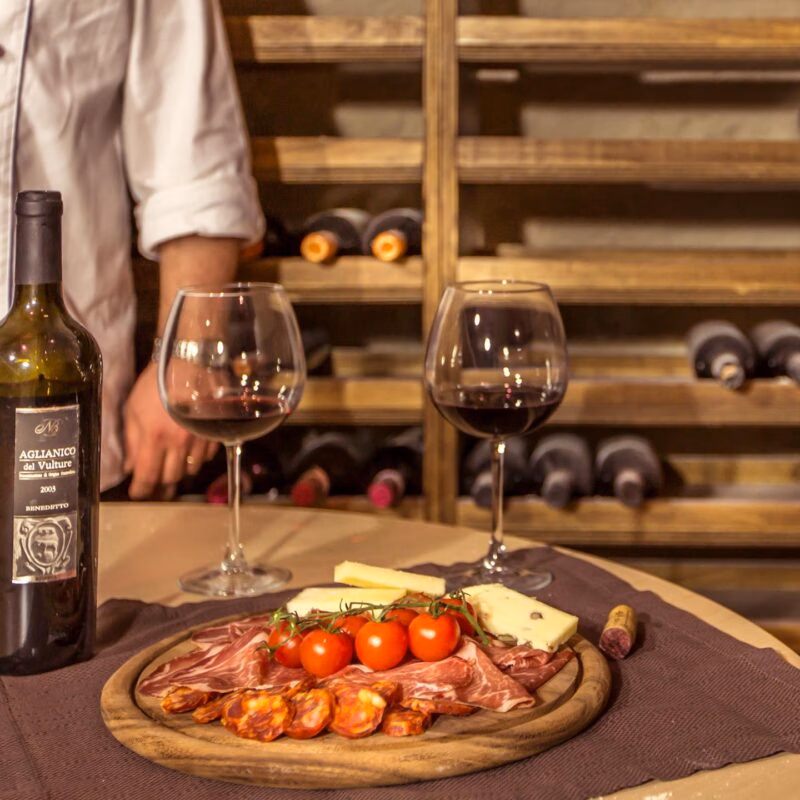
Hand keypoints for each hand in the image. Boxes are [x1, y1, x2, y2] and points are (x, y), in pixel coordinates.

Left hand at [123, 362, 217, 498]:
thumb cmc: (158, 382)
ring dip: (180, 470)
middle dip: (161, 482)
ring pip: (191, 469)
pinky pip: (207, 456)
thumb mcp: (133, 408)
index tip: (138, 493)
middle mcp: (179, 442)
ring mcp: (200, 437)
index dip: (142, 490)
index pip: (148, 476)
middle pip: (171, 477)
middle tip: (155, 481)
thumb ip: (131, 440)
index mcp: (155, 436)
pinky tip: (190, 449)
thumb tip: (131, 465)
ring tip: (172, 464)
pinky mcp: (215, 431)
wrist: (190, 362)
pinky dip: (197, 457)